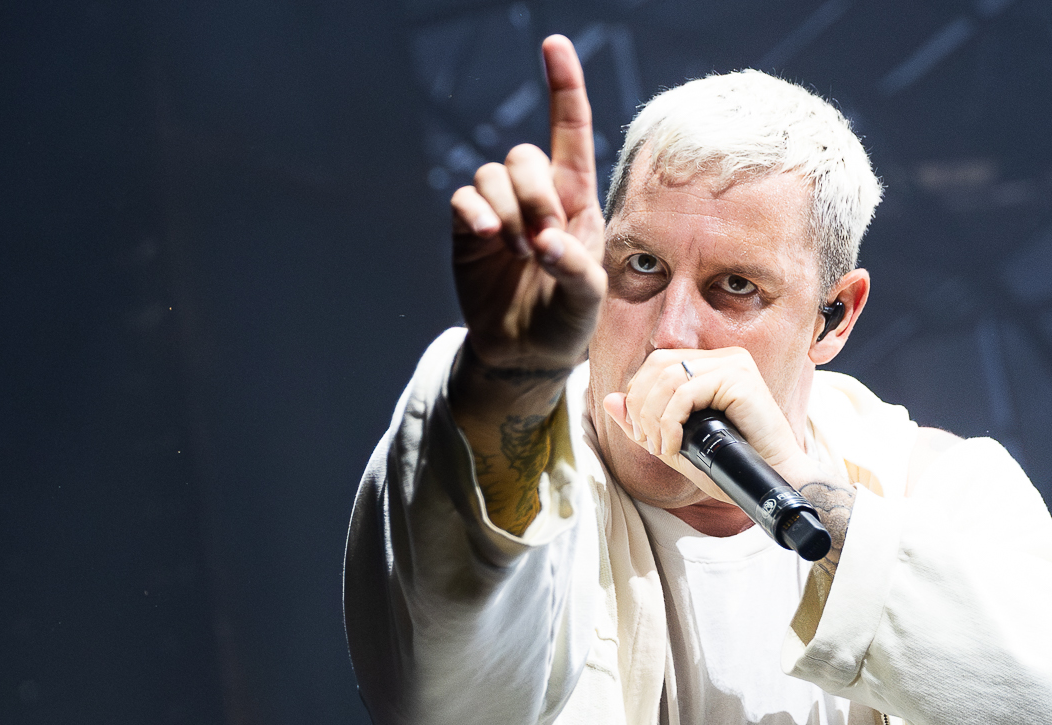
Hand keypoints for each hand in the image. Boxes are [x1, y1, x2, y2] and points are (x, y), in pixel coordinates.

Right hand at [450, 36, 604, 378]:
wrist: (526, 353)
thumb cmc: (567, 321)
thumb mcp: (587, 299)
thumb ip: (576, 268)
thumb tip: (547, 243)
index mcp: (576, 199)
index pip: (570, 131)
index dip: (562, 87)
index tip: (553, 44)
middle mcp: (536, 195)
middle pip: (524, 155)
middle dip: (534, 194)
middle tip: (542, 241)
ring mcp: (499, 210)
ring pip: (492, 175)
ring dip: (507, 211)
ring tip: (519, 253)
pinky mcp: (468, 230)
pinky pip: (464, 199)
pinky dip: (477, 214)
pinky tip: (491, 240)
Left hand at [600, 348, 811, 505]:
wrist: (774, 482)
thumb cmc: (732, 467)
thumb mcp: (677, 443)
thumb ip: (644, 422)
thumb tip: (609, 399)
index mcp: (712, 366)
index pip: (657, 363)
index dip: (638, 396)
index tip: (644, 436)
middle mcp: (724, 357)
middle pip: (657, 364)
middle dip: (641, 406)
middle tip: (649, 442)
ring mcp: (734, 364)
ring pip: (668, 377)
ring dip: (654, 417)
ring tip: (663, 447)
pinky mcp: (740, 377)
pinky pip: (686, 392)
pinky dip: (671, 422)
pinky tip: (676, 446)